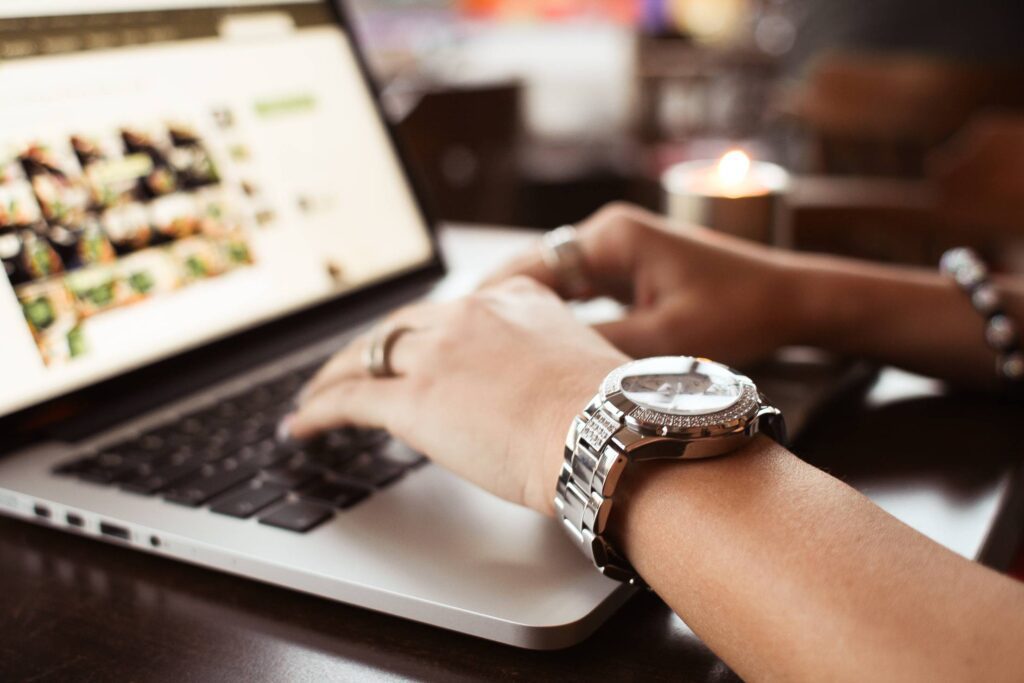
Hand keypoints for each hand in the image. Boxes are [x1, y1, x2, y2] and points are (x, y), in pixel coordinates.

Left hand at [284, 277, 627, 514]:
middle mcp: (469, 314)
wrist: (608, 432)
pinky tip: (302, 425)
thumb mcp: (582, 362)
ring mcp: (438, 353)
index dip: (420, 333)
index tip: (409, 346)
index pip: (450, 311)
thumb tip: (536, 390)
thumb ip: (547, 360)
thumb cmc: (612, 413)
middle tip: (350, 367)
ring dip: (334, 376)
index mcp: (514, 299)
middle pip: (400, 326)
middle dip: (370, 348)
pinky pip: (351, 398)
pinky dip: (319, 411)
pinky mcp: (414, 398)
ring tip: (315, 395)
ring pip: (366, 354)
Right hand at [483, 203, 802, 365]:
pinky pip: (576, 291)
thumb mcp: (666, 341)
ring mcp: (619, 250)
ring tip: (487, 351)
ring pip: (551, 282)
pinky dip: (552, 317)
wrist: (791, 299)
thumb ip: (599, 350)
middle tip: (463, 346)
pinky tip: (533, 348)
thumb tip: (539, 368)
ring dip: (523, 313)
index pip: (532, 266)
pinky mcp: (629, 269)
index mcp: (612, 238)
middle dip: (498, 307)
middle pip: (533, 270)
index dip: (492, 302)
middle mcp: (608, 235)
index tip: (459, 333)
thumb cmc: (739, 312)